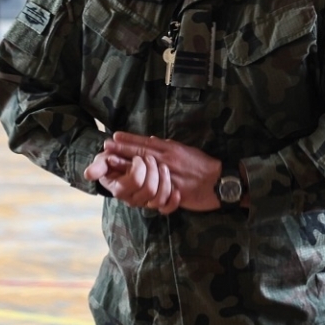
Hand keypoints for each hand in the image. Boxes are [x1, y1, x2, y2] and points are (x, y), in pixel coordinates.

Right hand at [85, 144, 182, 214]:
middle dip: (153, 169)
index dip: (139, 167)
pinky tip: (176, 189)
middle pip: (149, 189)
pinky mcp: (158, 204)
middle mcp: (133, 199)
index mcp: (120, 189)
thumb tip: (88, 174)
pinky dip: (173, 200)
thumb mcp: (104, 161)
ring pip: (159, 198)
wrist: (124, 168)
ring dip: (165, 180)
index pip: (135, 181)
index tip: (138, 156)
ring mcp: (145, 203)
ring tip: (163, 166)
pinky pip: (167, 208)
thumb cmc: (113, 163)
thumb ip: (98, 167)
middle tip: (151, 158)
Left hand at [108, 132, 230, 212]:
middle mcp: (168, 159)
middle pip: (141, 153)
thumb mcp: (186, 150)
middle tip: (105, 146)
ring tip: (110, 160)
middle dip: (122, 150)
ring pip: (143, 168)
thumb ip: (169, 147)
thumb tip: (154, 141)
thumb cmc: (203, 166)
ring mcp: (168, 174)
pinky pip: (153, 186)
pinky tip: (129, 181)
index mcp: (171, 149)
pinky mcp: (172, 189)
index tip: (114, 136)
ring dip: (126, 164)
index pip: (146, 143)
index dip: (129, 140)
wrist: (218, 182)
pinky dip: (139, 182)